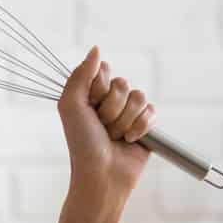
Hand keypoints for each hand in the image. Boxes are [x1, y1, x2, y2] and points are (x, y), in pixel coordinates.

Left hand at [56, 45, 154, 206]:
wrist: (103, 174)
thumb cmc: (82, 143)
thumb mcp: (71, 106)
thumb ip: (81, 75)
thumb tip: (96, 49)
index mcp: (89, 94)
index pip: (103, 70)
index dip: (98, 88)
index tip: (89, 106)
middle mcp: (109, 101)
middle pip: (122, 83)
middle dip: (111, 108)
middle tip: (101, 126)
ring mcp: (128, 112)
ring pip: (138, 96)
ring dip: (125, 120)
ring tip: (115, 136)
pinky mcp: (145, 125)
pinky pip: (152, 111)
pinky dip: (140, 126)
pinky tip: (130, 140)